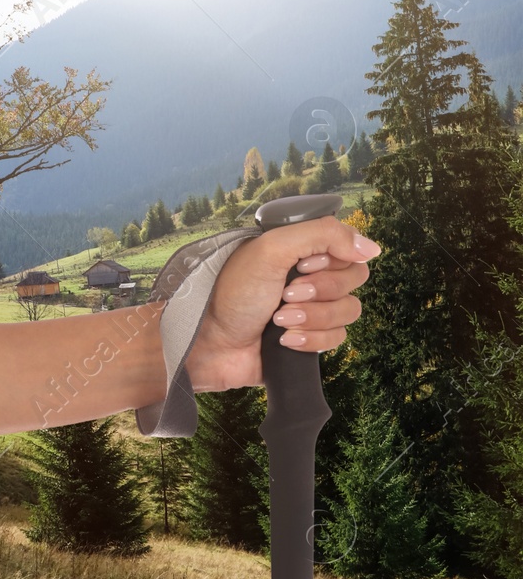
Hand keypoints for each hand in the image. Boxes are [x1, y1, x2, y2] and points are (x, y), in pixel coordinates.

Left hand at [184, 216, 377, 391]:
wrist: (207, 343)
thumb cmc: (230, 294)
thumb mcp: (271, 249)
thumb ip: (323, 235)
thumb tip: (371, 248)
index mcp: (300, 251)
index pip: (348, 249)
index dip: (331, 261)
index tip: (301, 266)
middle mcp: (309, 277)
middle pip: (354, 280)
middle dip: (320, 291)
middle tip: (285, 295)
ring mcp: (311, 310)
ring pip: (349, 311)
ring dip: (313, 317)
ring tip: (279, 320)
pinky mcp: (309, 340)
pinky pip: (338, 339)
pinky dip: (312, 340)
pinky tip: (285, 340)